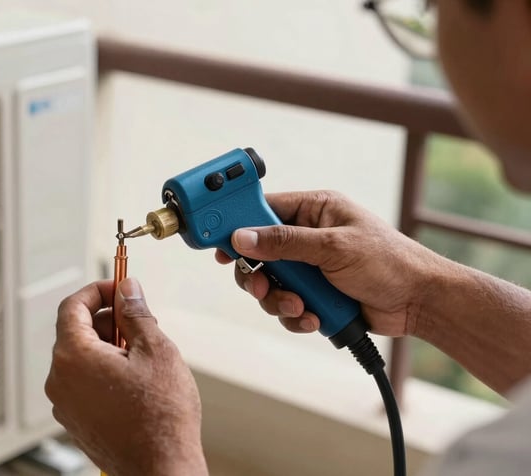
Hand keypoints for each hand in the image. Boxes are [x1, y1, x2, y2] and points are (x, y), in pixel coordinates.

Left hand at [45, 278, 207, 475]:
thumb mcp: (156, 350)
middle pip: (77, 331)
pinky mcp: (76, 420)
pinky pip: (84, 382)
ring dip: (109, 346)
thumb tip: (128, 290)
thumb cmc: (161, 417)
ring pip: (82, 358)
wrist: (161, 468)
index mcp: (73, 357)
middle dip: (109, 320)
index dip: (97, 290)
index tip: (118, 288)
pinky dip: (104, 370)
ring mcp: (65, 403)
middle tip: (140, 321)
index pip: (72, 306)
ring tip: (144, 356)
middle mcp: (60, 380)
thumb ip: (136, 313)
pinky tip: (135, 379)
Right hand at [215, 190, 449, 337]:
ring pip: (268, 284)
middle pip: (257, 253)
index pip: (262, 209)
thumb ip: (284, 242)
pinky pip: (285, 306)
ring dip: (279, 300)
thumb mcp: (333, 248)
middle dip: (258, 275)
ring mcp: (309, 268)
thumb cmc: (389, 262)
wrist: (419, 303)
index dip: (238, 224)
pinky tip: (314, 317)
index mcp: (314, 210)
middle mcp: (307, 237)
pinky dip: (295, 315)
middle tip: (260, 286)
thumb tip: (243, 237)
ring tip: (301, 306)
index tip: (218, 240)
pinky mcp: (313, 294)